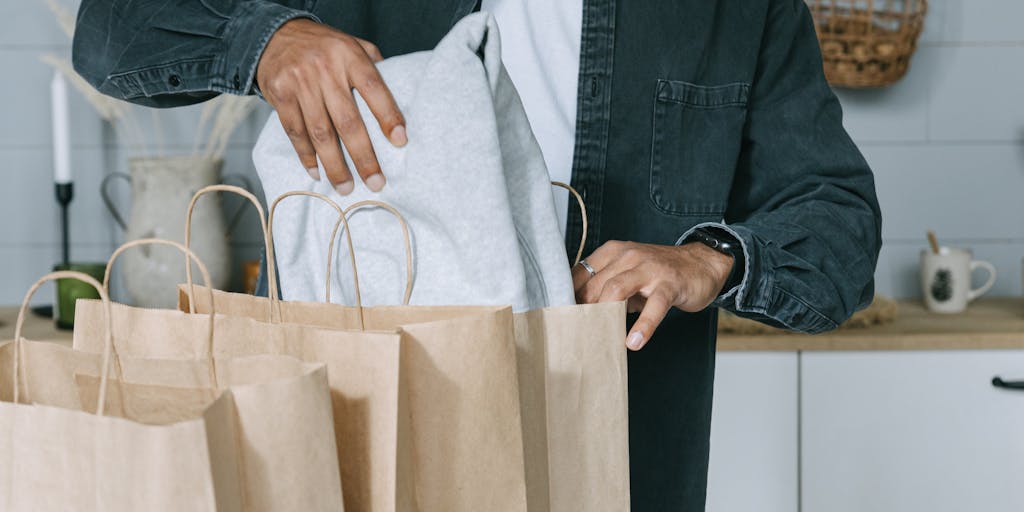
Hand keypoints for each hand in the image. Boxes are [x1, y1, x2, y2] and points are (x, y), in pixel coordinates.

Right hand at [256, 18, 405, 194]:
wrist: (275, 34)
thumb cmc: (324, 47)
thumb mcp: (352, 44)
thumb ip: (374, 66)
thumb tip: (395, 99)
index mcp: (349, 56)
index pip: (374, 88)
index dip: (388, 115)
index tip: (401, 141)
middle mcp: (325, 69)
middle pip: (348, 120)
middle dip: (363, 156)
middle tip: (376, 182)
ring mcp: (300, 83)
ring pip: (320, 132)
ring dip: (335, 165)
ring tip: (346, 187)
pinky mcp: (280, 94)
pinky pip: (295, 132)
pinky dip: (307, 156)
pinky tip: (317, 172)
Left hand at [572, 241, 733, 350]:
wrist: (702, 264)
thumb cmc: (658, 273)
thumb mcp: (628, 274)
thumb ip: (606, 288)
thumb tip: (578, 314)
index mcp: (613, 251)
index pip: (580, 273)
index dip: (568, 297)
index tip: (559, 319)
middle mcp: (628, 255)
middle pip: (595, 284)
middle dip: (583, 310)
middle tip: (576, 335)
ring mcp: (649, 269)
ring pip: (617, 289)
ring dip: (604, 315)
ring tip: (598, 337)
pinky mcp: (669, 284)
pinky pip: (654, 306)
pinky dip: (642, 326)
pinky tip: (633, 342)